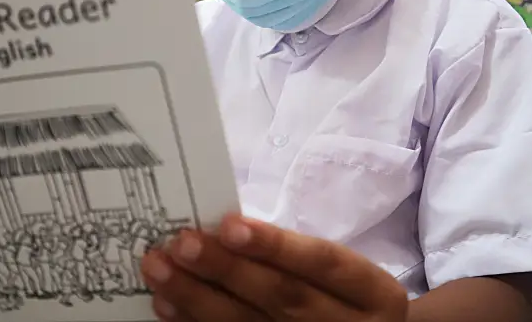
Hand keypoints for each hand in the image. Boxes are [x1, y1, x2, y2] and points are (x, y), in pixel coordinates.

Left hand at [141, 214, 407, 320]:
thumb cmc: (344, 295)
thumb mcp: (344, 274)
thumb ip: (297, 254)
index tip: (230, 224)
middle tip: (182, 243)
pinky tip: (168, 308)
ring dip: (197, 299)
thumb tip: (224, 226)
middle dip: (227, 270)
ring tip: (160, 270)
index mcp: (371, 293)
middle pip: (283, 298)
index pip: (324, 263)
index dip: (277, 245)